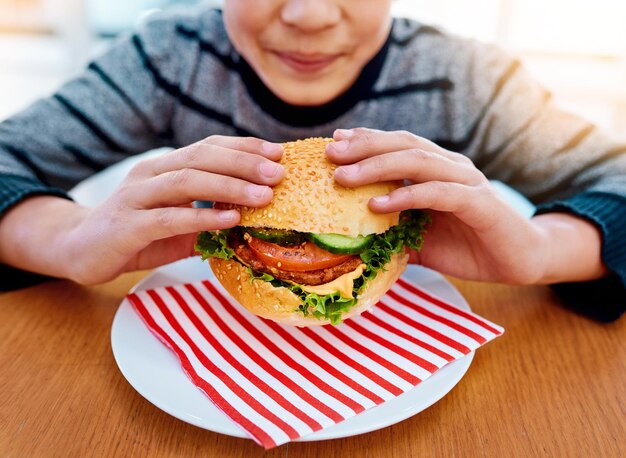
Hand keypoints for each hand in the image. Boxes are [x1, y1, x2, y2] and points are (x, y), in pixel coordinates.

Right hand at [52, 136, 282, 283]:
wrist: (80, 250)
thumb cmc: (138, 234)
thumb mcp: (180, 223)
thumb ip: (210, 217)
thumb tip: (256, 219)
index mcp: (164, 167)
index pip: (208, 147)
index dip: (243, 147)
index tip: (278, 154)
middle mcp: (150, 173)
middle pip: (201, 158)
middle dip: (243, 163)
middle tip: (278, 173)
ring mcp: (136, 197)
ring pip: (187, 182)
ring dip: (229, 187)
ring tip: (263, 195)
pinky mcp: (128, 225)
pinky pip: (169, 218)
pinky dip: (202, 217)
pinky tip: (230, 220)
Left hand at [325, 127, 549, 283]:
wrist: (519, 260)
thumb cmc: (467, 246)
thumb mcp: (418, 239)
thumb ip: (390, 233)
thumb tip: (350, 244)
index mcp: (436, 168)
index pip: (396, 144)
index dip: (365, 140)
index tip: (332, 143)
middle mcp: (450, 166)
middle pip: (402, 144)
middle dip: (363, 147)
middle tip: (330, 154)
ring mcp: (466, 181)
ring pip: (417, 162)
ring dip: (377, 167)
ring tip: (343, 177)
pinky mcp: (478, 202)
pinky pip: (438, 193)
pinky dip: (406, 197)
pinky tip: (377, 206)